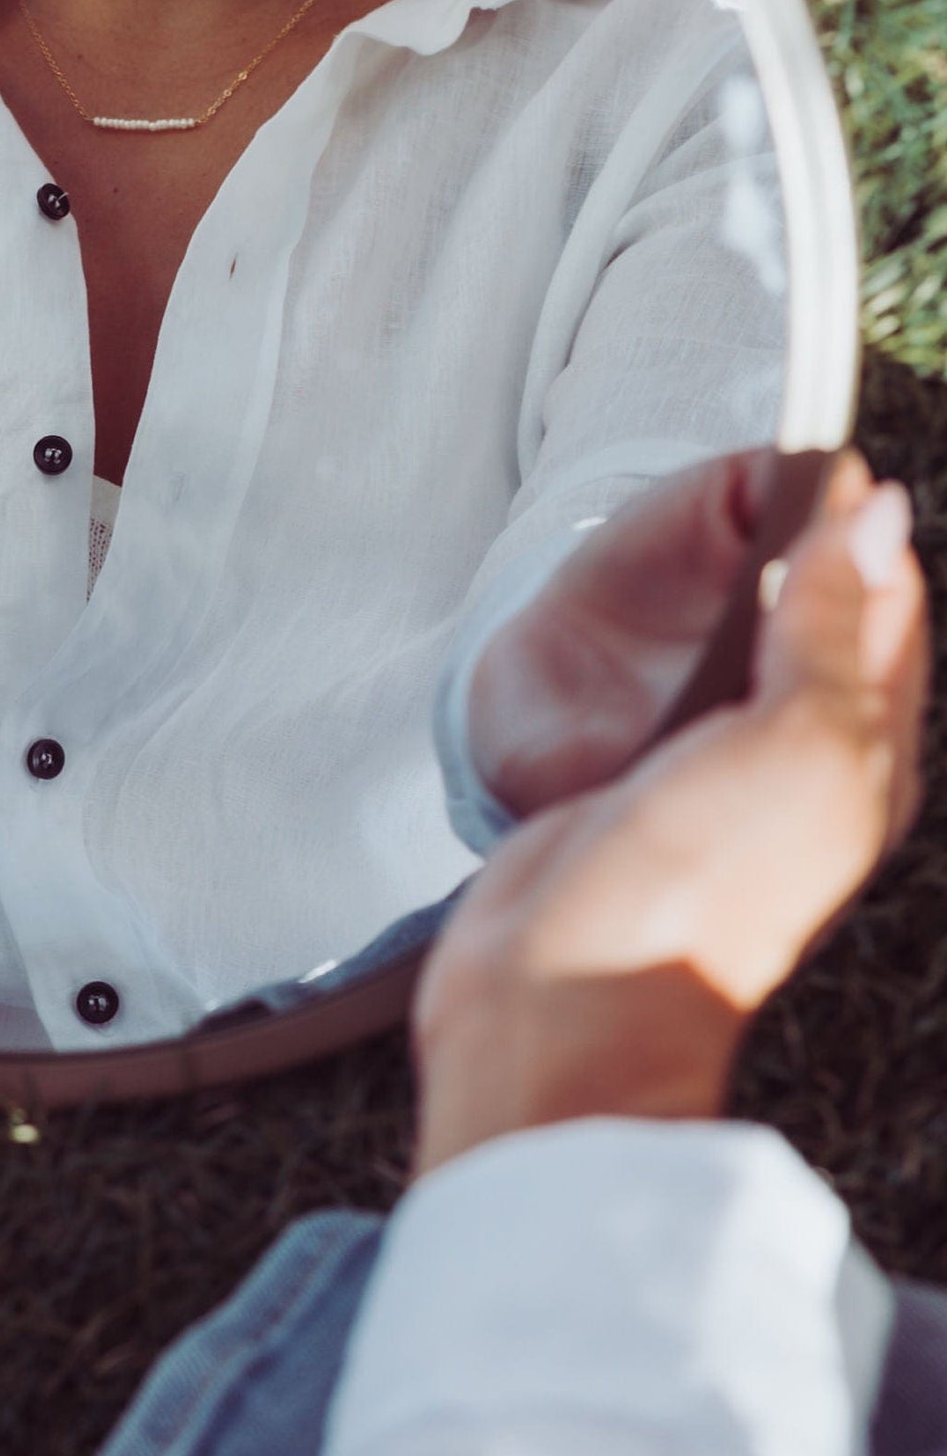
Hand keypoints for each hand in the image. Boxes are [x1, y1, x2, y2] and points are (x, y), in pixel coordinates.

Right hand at [415, 451, 927, 1174]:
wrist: (567, 995)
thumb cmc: (700, 880)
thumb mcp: (798, 736)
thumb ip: (830, 624)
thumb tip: (874, 511)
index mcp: (867, 760)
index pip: (888, 615)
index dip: (865, 535)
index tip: (827, 461)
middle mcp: (803, 768)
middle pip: (819, 629)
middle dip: (804, 551)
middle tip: (769, 474)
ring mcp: (718, 780)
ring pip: (742, 656)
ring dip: (734, 591)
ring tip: (711, 523)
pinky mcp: (638, 789)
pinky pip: (670, 693)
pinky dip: (667, 640)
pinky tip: (645, 614)